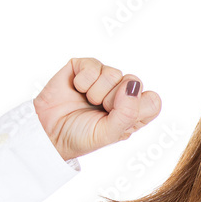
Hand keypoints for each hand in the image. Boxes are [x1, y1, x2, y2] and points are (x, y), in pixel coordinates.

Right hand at [33, 57, 161, 160]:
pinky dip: (83, 81)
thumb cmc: (79, 136)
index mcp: (133, 113)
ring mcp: (104, 79)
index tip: (116, 118)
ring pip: (114, 73)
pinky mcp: (86, 67)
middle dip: (113, 100)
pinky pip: (94, 65)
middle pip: (135, 82)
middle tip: (98, 110)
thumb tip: (133, 85)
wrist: (48, 131)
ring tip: (86, 101)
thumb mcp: (108, 134)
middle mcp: (121, 94)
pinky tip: (76, 89)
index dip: (136, 107)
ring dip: (96, 92)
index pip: (153, 101)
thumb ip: (127, 113)